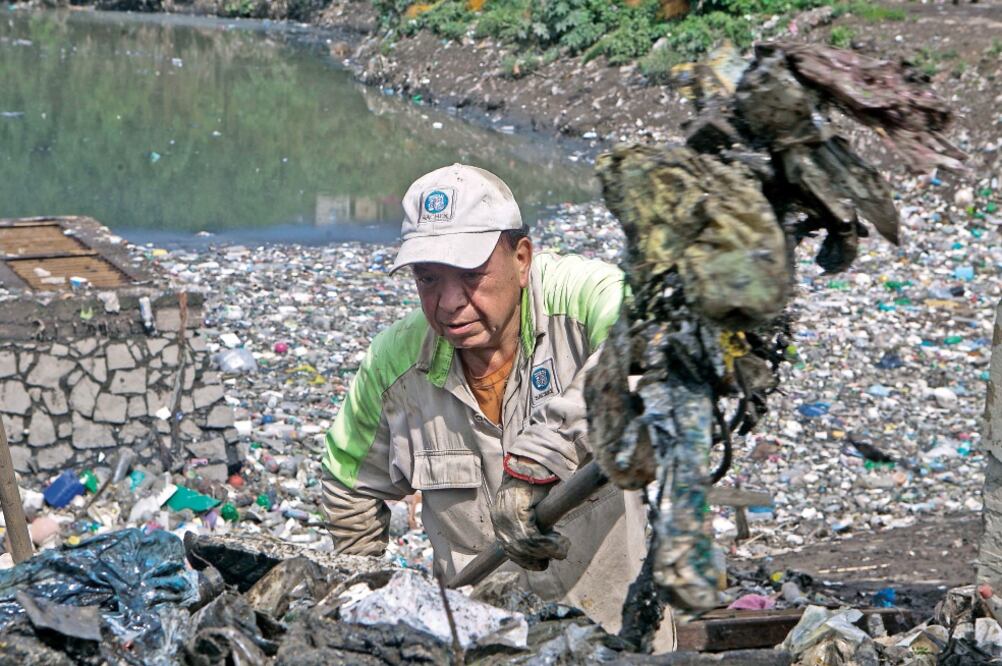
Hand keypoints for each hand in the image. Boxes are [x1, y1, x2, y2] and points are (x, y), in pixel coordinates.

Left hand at [490, 455, 569, 570]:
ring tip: (564, 546)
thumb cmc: (531, 483)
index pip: (509, 549)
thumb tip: (540, 543)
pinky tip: (562, 541)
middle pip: (517, 551)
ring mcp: (507, 517)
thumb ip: (528, 524)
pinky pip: (533, 537)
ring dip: (548, 551)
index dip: (525, 560)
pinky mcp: (518, 512)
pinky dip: (550, 543)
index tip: (540, 565)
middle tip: (557, 556)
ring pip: (527, 546)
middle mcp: (499, 520)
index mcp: (499, 520)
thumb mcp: (525, 506)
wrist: (530, 463)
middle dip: (537, 559)